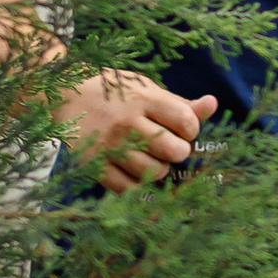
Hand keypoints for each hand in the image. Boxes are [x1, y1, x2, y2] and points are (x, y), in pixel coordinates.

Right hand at [57, 69, 218, 191]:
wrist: (65, 97)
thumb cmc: (113, 93)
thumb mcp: (145, 88)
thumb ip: (178, 103)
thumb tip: (212, 104)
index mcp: (142, 98)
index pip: (186, 121)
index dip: (191, 130)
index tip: (182, 129)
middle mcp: (126, 122)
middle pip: (173, 151)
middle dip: (178, 152)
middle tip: (168, 147)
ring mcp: (109, 145)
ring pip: (154, 172)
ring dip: (159, 169)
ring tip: (150, 157)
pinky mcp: (93, 165)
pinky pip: (128, 189)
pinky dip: (138, 185)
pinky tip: (135, 171)